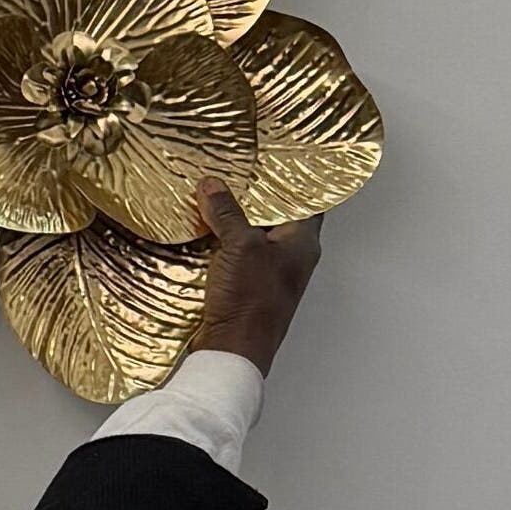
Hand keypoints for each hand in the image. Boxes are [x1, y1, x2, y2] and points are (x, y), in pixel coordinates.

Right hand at [194, 181, 321, 372]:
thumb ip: (227, 212)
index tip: (277, 159)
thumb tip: (213, 185)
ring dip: (234, 221)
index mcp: (303, 244)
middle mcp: (291, 258)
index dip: (294, 179)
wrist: (232, 350)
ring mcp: (268, 275)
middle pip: (276, 218)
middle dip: (255, 198)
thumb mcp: (240, 245)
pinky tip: (202, 232)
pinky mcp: (246, 289)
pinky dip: (221, 243)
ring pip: (253, 237)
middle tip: (235, 172)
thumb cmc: (250, 301)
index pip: (308, 201)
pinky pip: (235, 256)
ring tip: (213, 196)